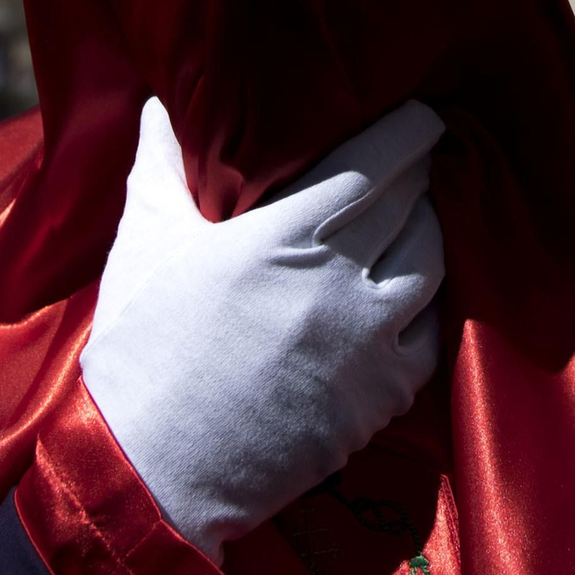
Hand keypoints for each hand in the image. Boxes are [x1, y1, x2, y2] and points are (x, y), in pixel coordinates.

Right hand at [80, 96, 444, 561]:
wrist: (152, 471)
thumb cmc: (141, 349)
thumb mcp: (144, 242)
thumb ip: (162, 165)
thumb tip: (159, 103)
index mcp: (284, 236)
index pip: (376, 163)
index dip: (410, 132)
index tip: (424, 115)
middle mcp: (339, 284)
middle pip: (414, 208)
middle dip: (421, 178)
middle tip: (419, 162)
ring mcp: (367, 347)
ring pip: (433, 269)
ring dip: (431, 236)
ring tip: (417, 222)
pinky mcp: (378, 403)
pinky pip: (431, 340)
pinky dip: (428, 311)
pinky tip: (410, 299)